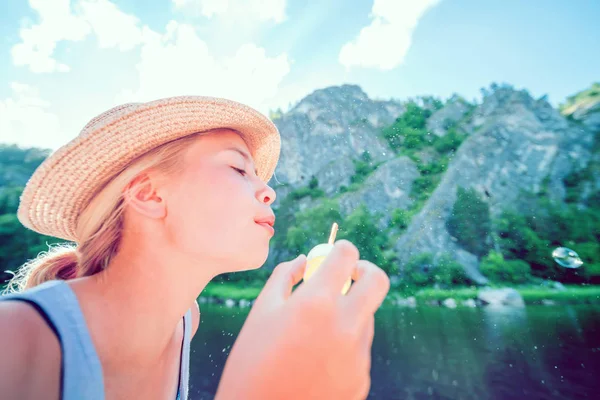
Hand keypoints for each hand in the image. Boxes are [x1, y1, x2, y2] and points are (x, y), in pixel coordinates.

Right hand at [214, 240, 389, 399]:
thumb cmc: (251, 365)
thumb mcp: (260, 314)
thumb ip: (284, 278)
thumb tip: (304, 260)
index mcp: (316, 304)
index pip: (346, 255)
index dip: (342, 248)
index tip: (337, 252)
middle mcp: (345, 326)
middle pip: (377, 280)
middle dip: (364, 270)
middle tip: (349, 275)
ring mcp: (357, 355)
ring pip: (366, 317)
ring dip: (350, 312)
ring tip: (314, 333)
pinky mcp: (361, 379)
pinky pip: (359, 349)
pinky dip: (345, 345)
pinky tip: (316, 361)